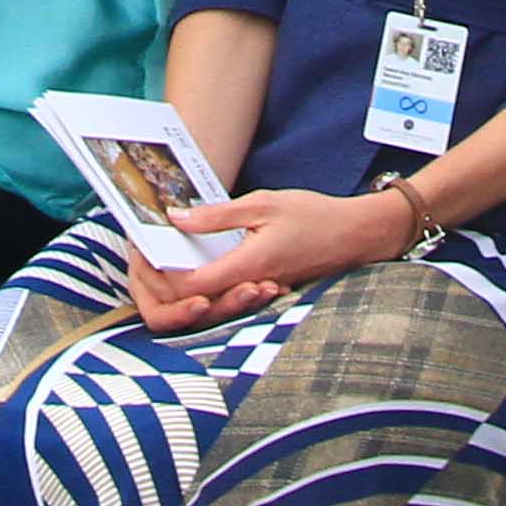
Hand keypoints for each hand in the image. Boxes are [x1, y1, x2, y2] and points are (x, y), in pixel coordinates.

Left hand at [126, 187, 399, 333]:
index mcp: (247, 265)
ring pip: (214, 302)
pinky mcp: (269, 292)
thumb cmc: (312, 215)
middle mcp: (252, 287)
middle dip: (168, 285)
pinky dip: (212, 287)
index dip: (166, 276)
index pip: (191, 286)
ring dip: (188, 287)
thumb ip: (217, 216)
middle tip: (148, 260)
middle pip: (198, 301)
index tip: (149, 252)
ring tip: (168, 261)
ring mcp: (261, 294)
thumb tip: (177, 219)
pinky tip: (201, 264)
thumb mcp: (262, 204)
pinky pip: (232, 297)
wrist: (356, 235)